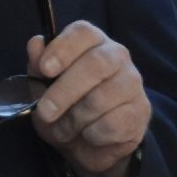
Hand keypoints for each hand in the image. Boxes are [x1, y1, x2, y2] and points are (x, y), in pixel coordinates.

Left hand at [28, 21, 150, 176]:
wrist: (90, 144)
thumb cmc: (66, 108)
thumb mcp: (43, 88)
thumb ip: (38, 65)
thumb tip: (36, 43)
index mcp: (92, 43)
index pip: (83, 32)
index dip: (63, 48)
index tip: (45, 69)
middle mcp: (118, 56)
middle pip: (95, 64)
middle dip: (64, 91)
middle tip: (45, 112)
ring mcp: (133, 83)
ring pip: (101, 98)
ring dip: (74, 120)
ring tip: (63, 129)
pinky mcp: (141, 110)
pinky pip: (111, 123)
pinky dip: (91, 134)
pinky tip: (88, 134)